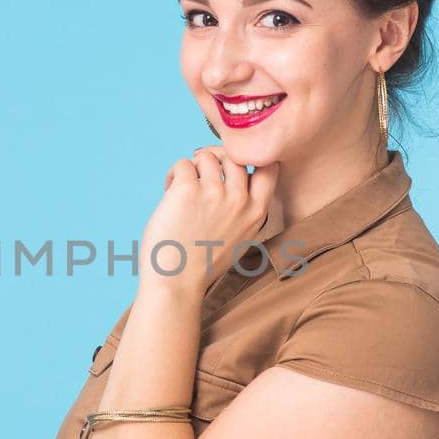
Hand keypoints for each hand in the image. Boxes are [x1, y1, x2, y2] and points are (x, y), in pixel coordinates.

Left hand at [139, 145, 278, 295]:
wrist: (176, 282)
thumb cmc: (203, 264)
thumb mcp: (241, 239)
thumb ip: (245, 210)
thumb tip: (233, 176)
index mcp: (256, 212)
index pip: (268, 166)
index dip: (250, 159)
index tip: (232, 167)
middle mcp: (239, 200)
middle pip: (234, 155)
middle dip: (216, 158)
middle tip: (201, 173)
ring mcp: (215, 193)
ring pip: (206, 156)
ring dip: (193, 167)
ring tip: (182, 188)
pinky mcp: (188, 190)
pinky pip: (183, 164)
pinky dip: (174, 174)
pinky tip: (169, 191)